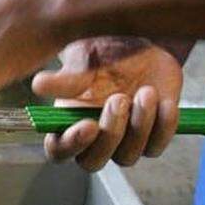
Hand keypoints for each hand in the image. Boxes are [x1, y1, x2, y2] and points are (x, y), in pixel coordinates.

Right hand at [31, 37, 182, 171]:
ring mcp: (124, 142)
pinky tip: (165, 102)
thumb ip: (68, 78)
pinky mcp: (153, 137)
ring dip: (139, 126)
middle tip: (119, 98)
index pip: (59, 151)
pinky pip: (157, 146)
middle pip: (93, 161)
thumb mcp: (86, 59)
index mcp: (68, 122)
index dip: (71, 144)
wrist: (144, 42)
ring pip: (128, 156)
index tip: (88, 124)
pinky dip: (164, 126)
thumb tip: (39, 84)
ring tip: (146, 92)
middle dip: (109, 134)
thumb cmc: (106, 51)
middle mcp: (94, 139)